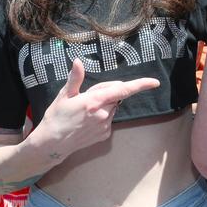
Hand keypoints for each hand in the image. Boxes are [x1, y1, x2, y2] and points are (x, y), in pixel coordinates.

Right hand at [29, 59, 159, 159]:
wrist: (51, 144)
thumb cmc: (56, 117)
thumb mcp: (64, 95)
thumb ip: (75, 78)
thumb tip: (78, 61)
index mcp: (93, 101)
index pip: (122, 90)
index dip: (140, 85)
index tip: (155, 82)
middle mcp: (102, 113)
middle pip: (115, 96)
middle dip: (107, 92)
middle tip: (86, 97)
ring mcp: (105, 126)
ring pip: (112, 108)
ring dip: (104, 105)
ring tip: (84, 112)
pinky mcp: (105, 135)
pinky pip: (109, 120)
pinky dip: (102, 117)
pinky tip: (87, 121)